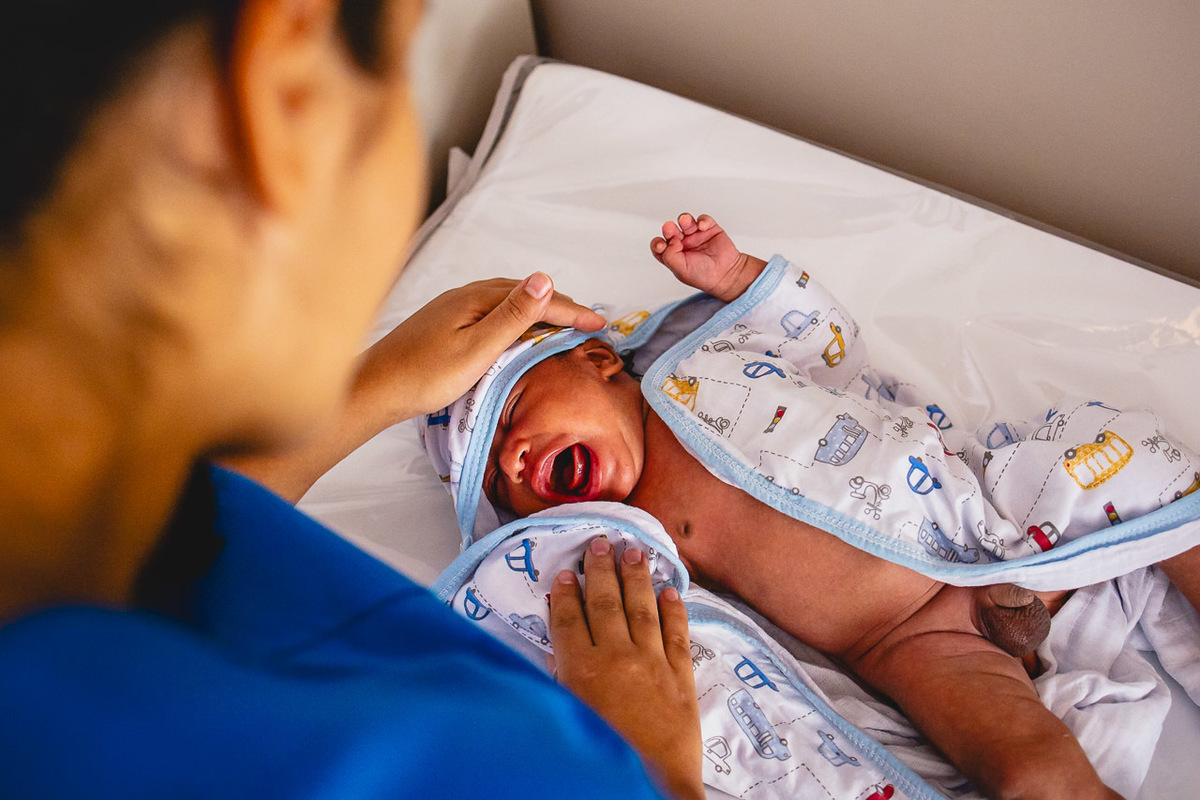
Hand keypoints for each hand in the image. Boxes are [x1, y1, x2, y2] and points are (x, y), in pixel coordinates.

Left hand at [354, 274, 605, 427]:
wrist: (373, 390)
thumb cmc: (423, 377)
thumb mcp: (477, 349)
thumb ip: (513, 316)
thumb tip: (545, 278)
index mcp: (477, 299)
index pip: (536, 297)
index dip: (571, 310)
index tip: (600, 323)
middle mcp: (465, 295)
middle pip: (523, 293)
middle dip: (559, 305)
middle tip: (588, 322)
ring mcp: (452, 307)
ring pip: (506, 299)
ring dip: (537, 308)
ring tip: (561, 322)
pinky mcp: (443, 322)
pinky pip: (491, 310)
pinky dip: (515, 316)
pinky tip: (514, 329)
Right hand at [549, 538, 702, 799]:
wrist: (652, 785)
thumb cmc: (603, 757)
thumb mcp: (568, 716)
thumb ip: (562, 679)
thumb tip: (558, 649)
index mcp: (582, 670)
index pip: (569, 620)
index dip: (565, 594)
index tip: (564, 573)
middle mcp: (617, 658)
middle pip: (605, 603)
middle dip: (601, 570)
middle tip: (600, 542)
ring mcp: (653, 664)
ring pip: (642, 609)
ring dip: (636, 578)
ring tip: (634, 552)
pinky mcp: (682, 677)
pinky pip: (677, 634)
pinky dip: (674, 610)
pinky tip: (670, 591)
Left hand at [650, 213, 764, 301]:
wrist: (726, 274)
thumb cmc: (703, 275)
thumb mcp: (680, 270)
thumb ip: (670, 256)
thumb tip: (670, 240)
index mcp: (673, 255)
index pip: (659, 245)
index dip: (658, 243)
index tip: (661, 245)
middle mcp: (682, 244)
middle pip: (671, 231)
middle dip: (668, 229)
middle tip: (669, 228)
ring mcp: (696, 235)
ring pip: (685, 221)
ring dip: (684, 219)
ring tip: (685, 222)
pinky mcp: (709, 229)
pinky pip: (703, 220)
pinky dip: (702, 220)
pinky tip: (702, 227)